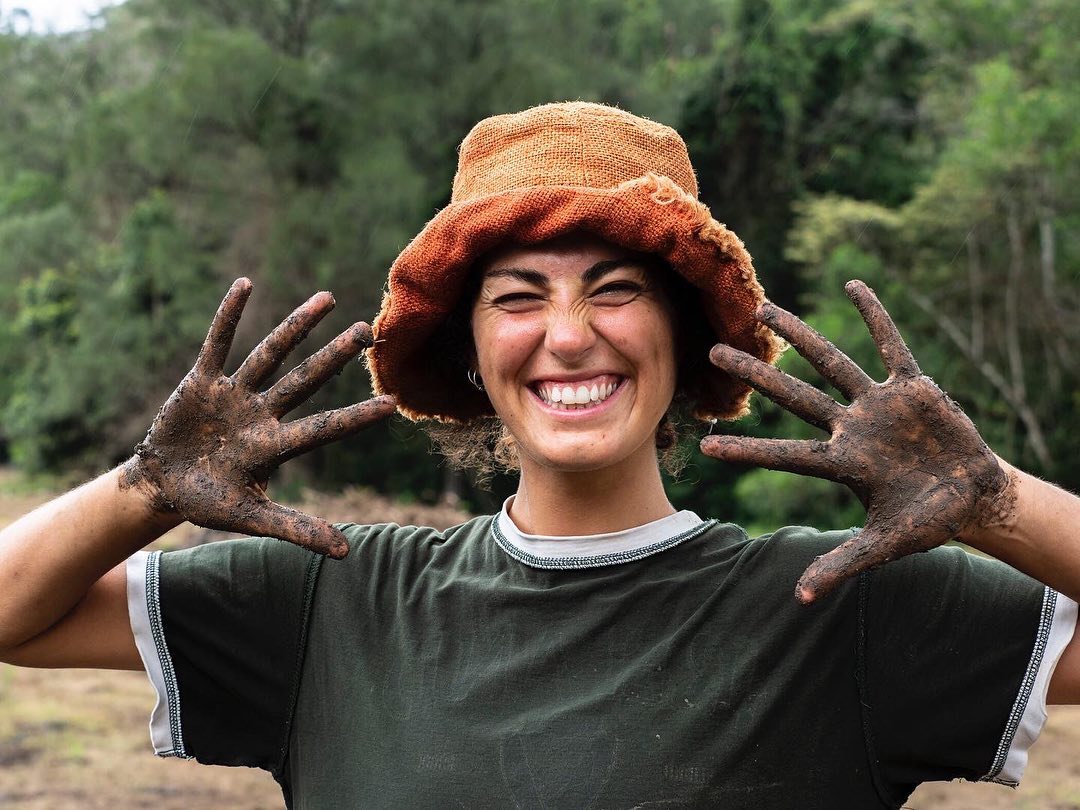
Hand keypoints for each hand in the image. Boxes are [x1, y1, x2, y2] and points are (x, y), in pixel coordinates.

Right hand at [120, 278, 395, 557]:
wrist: (163, 486)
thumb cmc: (210, 503)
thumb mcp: (252, 518)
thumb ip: (297, 530)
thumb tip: (346, 552)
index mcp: (275, 445)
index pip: (324, 428)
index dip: (355, 417)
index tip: (392, 404)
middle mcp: (262, 413)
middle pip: (305, 379)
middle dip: (334, 356)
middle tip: (368, 330)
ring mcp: (235, 394)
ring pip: (271, 353)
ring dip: (296, 326)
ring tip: (327, 300)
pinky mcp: (202, 381)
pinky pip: (218, 343)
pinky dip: (229, 315)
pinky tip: (247, 285)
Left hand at [701, 280, 1013, 602]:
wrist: (973, 497)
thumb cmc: (926, 522)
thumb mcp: (883, 546)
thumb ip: (842, 565)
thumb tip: (801, 599)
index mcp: (841, 464)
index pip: (784, 454)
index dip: (747, 450)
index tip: (706, 444)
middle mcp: (850, 428)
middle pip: (793, 396)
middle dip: (756, 375)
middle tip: (714, 352)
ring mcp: (877, 405)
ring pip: (830, 362)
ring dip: (799, 336)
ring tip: (764, 308)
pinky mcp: (911, 387)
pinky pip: (890, 345)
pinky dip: (874, 316)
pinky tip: (852, 285)